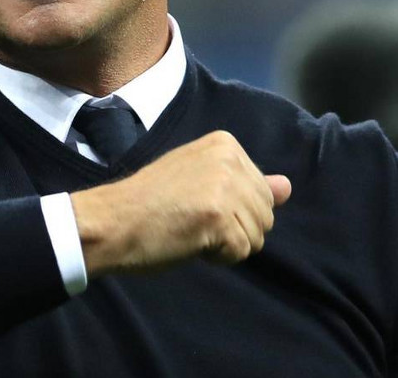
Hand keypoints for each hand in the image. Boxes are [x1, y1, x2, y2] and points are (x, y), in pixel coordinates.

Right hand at [70, 130, 291, 276]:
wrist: (113, 218)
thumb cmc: (149, 201)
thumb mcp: (201, 180)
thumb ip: (246, 182)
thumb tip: (287, 187)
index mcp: (224, 143)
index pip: (260, 191)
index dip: (230, 207)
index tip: (192, 200)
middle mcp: (229, 157)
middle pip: (265, 213)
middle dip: (233, 226)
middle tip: (190, 216)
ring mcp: (225, 185)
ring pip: (257, 236)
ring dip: (226, 243)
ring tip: (189, 228)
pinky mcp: (219, 215)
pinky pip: (241, 252)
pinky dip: (217, 256)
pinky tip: (189, 240)